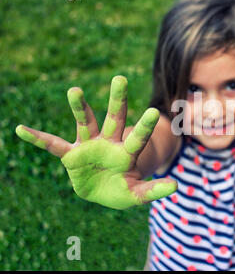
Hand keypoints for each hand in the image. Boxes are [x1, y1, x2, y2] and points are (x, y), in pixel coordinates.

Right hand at [16, 76, 176, 209]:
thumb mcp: (136, 194)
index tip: (153, 112)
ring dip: (80, 108)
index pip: (138, 137)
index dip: (144, 127)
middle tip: (120, 78)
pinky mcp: (71, 155)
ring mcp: (89, 146)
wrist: (103, 190)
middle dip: (117, 100)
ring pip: (86, 122)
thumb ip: (153, 190)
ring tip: (75, 91)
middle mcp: (109, 143)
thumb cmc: (122, 189)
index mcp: (127, 152)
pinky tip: (20, 129)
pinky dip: (37, 139)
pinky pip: (52, 145)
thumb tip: (175, 186)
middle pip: (114, 118)